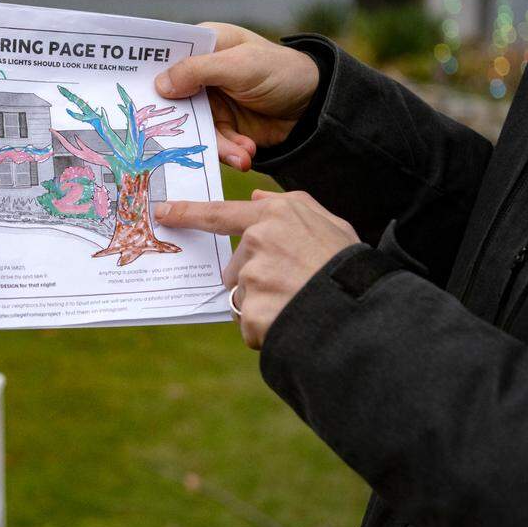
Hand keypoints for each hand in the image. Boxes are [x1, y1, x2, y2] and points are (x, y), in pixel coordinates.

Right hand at [154, 23, 318, 170]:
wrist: (314, 107)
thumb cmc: (281, 71)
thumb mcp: (240, 66)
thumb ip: (199, 71)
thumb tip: (159, 84)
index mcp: (204, 46)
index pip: (167, 56)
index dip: (148, 73)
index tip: (132, 93)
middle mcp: (202, 74)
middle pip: (173, 98)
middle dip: (180, 122)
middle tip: (175, 140)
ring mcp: (212, 103)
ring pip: (195, 127)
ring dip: (218, 144)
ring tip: (242, 154)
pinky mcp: (224, 127)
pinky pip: (214, 143)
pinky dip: (231, 151)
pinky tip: (247, 153)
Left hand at [154, 190, 358, 348]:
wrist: (364, 312)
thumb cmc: (349, 267)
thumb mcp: (330, 224)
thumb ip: (292, 207)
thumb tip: (256, 196)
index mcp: (275, 216)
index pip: (220, 214)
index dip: (188, 214)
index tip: (163, 212)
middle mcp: (258, 241)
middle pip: (236, 268)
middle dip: (256, 281)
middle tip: (294, 288)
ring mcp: (253, 276)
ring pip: (245, 297)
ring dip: (264, 306)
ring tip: (299, 306)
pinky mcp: (251, 310)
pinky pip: (250, 325)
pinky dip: (267, 330)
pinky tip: (293, 323)